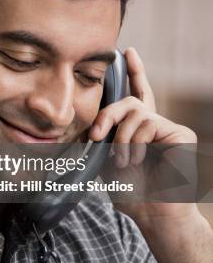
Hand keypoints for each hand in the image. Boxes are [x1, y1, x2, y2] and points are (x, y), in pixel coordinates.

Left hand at [88, 47, 198, 228]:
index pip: (136, 94)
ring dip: (120, 139)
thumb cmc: (130, 189)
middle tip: (95, 137)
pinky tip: (138, 161)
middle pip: (128, 100)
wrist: (151, 211)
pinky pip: (149, 124)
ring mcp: (169, 127)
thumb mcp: (104, 159)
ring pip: (135, 114)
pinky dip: (136, 144)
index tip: (127, 51)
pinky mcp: (180, 133)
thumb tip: (82, 129)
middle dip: (106, 115)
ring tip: (123, 162)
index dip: (134, 72)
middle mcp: (155, 123)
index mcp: (138, 128)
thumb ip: (98, 138)